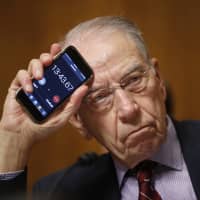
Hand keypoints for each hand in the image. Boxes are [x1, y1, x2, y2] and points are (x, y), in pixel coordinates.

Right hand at [0, 43, 88, 170]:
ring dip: (38, 67)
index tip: (66, 52)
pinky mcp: (19, 86)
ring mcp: (32, 84)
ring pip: (34, 64)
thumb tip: (84, 88)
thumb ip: (73, 104)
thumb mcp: (62, 117)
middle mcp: (45, 84)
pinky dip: (25, 79)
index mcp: (56, 89)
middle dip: (49, 57)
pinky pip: (21, 74)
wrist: (21, 135)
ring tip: (40, 77)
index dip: (63, 59)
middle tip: (51, 60)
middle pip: (46, 63)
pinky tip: (29, 89)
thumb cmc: (42, 128)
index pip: (60, 71)